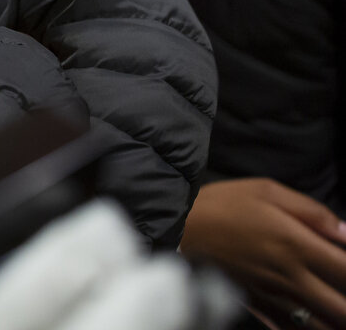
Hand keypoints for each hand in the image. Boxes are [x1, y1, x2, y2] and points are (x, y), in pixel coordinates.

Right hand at [181, 178, 345, 327]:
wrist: (176, 226)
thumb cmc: (222, 203)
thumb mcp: (266, 190)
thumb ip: (311, 211)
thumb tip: (345, 231)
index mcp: (297, 244)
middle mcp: (290, 276)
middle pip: (340, 308)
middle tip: (345, 297)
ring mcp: (273, 295)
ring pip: (318, 324)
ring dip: (332, 319)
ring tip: (333, 309)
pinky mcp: (256, 305)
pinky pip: (287, 328)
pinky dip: (302, 328)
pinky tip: (309, 322)